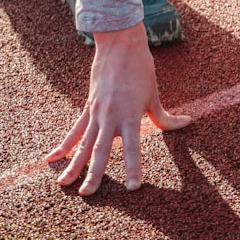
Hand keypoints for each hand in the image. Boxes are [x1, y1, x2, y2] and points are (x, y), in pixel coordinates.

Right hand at [46, 22, 190, 195]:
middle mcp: (110, 117)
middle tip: (88, 195)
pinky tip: (52, 159)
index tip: (132, 187)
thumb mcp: (154, 95)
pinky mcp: (88, 107)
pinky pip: (74, 130)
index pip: (132, 148)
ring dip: (73, 166)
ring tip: (63, 185)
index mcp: (130, 115)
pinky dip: (63, 145)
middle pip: (100, 151)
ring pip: (83, 144)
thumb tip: (187, 123)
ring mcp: (96, 113)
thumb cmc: (141, 69)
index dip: (133, 167)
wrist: (119, 45)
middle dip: (94, 174)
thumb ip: (165, 117)